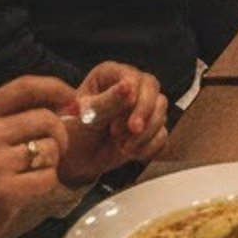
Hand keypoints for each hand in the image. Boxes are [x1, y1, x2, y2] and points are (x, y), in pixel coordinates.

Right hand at [0, 75, 76, 237]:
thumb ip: (9, 119)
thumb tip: (64, 104)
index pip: (24, 86)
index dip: (55, 88)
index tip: (71, 98)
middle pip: (46, 118)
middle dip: (59, 134)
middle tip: (52, 150)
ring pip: (51, 149)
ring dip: (51, 163)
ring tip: (30, 173)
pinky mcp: (4, 192)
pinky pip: (48, 177)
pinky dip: (46, 184)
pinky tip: (27, 190)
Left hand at [56, 62, 168, 186]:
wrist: (75, 161)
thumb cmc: (74, 133)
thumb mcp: (87, 117)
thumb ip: (107, 102)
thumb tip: (127, 87)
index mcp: (110, 76)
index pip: (132, 76)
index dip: (134, 90)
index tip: (129, 103)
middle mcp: (130, 87)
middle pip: (152, 89)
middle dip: (144, 112)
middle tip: (133, 130)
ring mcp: (142, 108)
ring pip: (160, 112)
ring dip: (144, 134)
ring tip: (122, 147)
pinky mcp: (150, 129)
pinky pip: (162, 135)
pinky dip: (149, 147)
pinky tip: (132, 153)